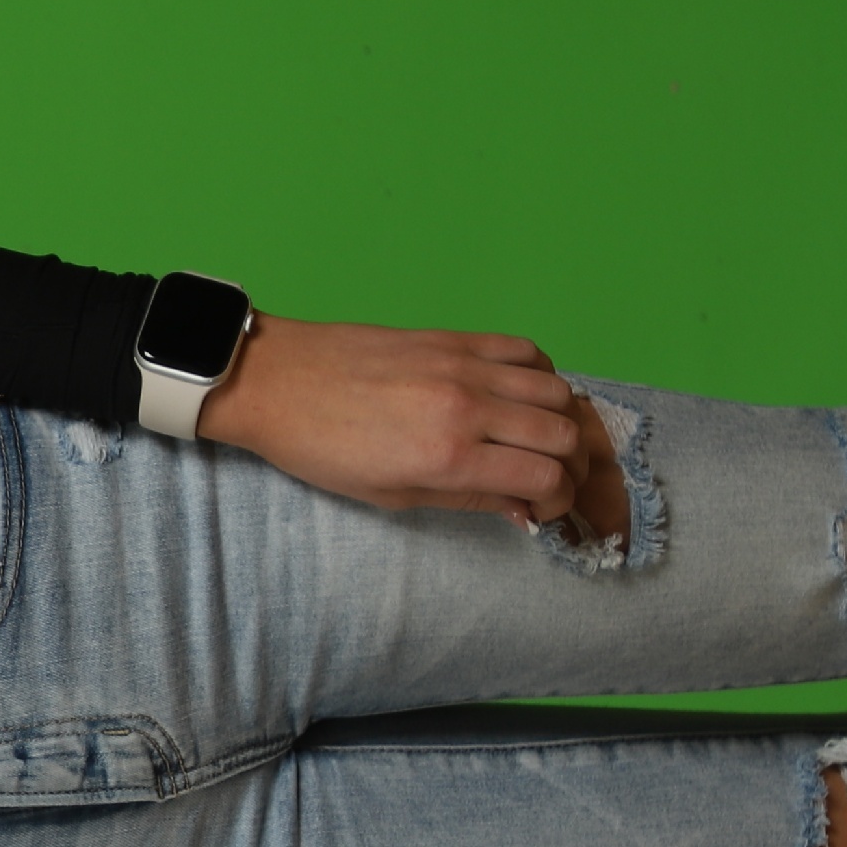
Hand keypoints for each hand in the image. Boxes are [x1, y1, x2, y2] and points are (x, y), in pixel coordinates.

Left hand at [196, 314, 611, 527]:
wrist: (275, 381)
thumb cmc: (320, 448)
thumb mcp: (390, 495)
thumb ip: (466, 498)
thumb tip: (521, 508)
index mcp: (447, 457)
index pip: (545, 478)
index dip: (558, 501)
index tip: (543, 509)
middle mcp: (467, 408)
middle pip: (564, 435)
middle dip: (571, 467)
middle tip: (552, 480)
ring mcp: (463, 366)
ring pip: (556, 390)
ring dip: (562, 421)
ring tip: (539, 440)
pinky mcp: (453, 338)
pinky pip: (525, 349)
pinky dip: (540, 374)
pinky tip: (522, 394)